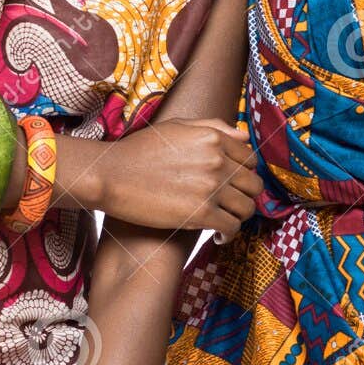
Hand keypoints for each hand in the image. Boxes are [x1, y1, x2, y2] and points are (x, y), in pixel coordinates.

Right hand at [90, 118, 263, 237]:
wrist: (110, 175)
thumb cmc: (137, 151)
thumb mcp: (175, 127)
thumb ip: (212, 127)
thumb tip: (244, 135)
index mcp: (213, 138)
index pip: (250, 159)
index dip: (244, 174)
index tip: (234, 185)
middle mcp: (217, 161)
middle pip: (253, 185)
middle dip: (245, 197)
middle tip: (231, 206)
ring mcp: (211, 187)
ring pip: (246, 208)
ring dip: (238, 217)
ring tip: (224, 221)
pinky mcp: (200, 213)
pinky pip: (231, 227)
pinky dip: (228, 235)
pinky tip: (217, 237)